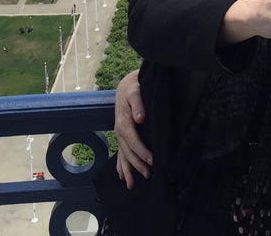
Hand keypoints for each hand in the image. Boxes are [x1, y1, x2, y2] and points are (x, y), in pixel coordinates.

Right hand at [114, 70, 151, 188]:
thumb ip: (138, 104)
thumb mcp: (135, 91)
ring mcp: (119, 134)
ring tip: (131, 185)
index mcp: (123, 121)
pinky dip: (121, 165)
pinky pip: (120, 153)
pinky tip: (122, 176)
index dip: (141, 151)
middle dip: (137, 164)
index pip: (132, 140)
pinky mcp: (121, 135)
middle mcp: (119, 130)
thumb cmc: (133, 88)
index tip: (151, 160)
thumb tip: (139, 118)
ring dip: (127, 170)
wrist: (125, 86)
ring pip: (122, 155)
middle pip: (127, 151)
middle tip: (148, 174)